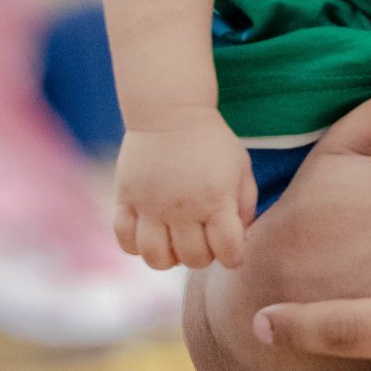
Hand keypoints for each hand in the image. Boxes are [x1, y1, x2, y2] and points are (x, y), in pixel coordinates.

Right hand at [115, 105, 255, 270]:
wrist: (170, 112)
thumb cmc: (212, 142)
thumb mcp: (241, 168)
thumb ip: (245, 206)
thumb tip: (239, 240)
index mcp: (216, 200)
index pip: (228, 252)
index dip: (234, 257)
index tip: (232, 249)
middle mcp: (183, 208)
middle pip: (193, 259)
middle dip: (203, 257)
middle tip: (203, 240)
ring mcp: (151, 205)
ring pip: (156, 258)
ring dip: (169, 258)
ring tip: (175, 242)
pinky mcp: (126, 199)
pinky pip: (125, 240)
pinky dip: (137, 246)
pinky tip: (149, 233)